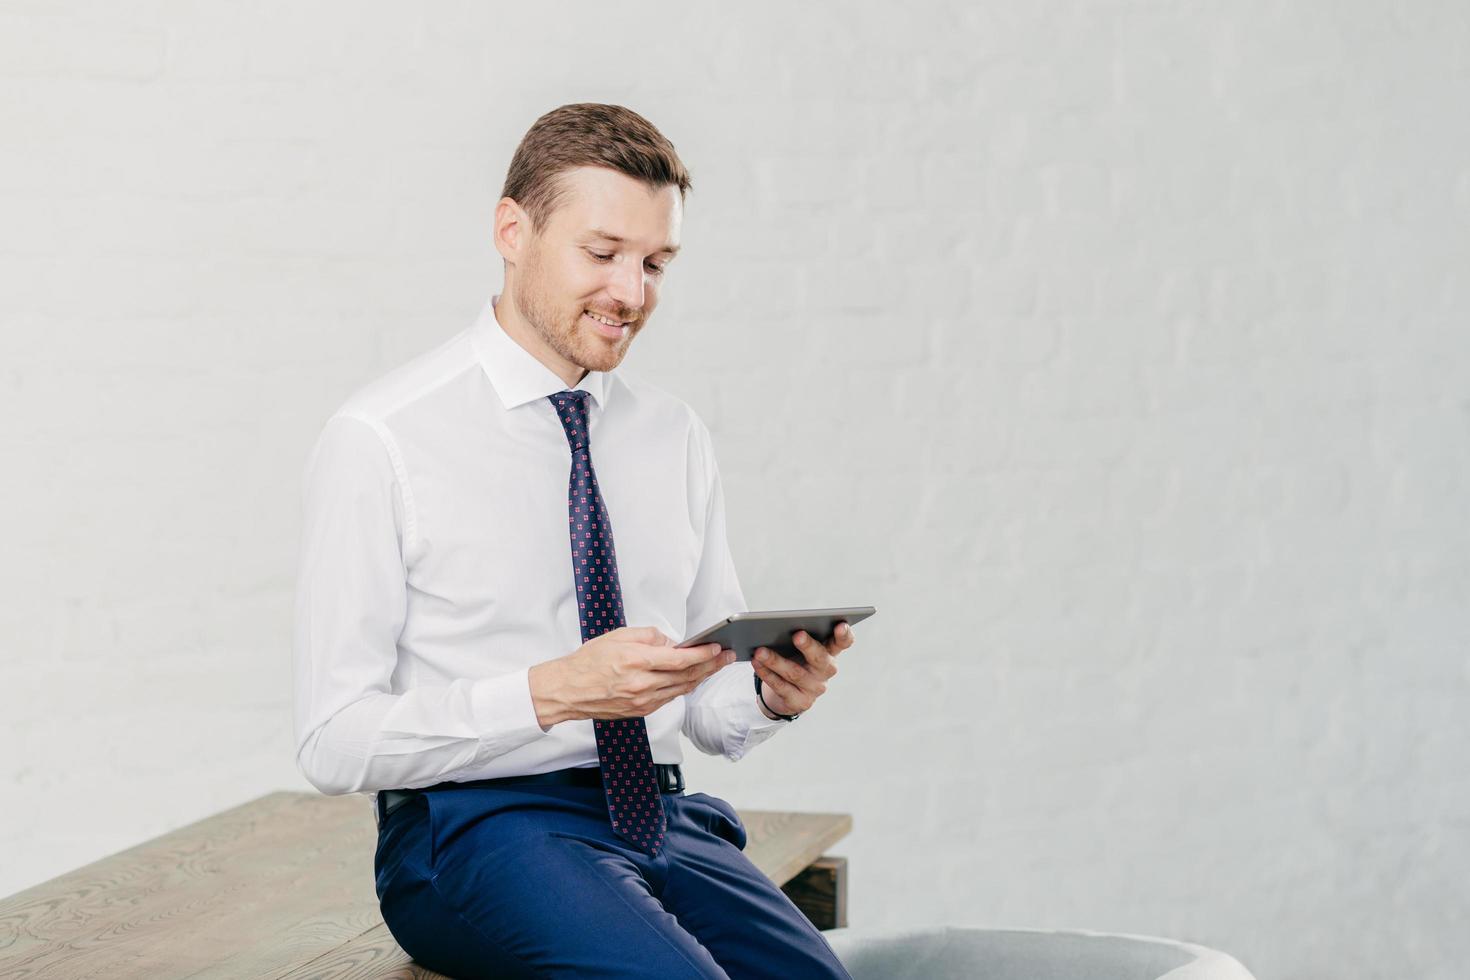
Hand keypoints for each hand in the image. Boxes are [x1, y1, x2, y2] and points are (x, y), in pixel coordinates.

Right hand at [530, 626, 736, 728]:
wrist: (567, 690)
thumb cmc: (588, 662)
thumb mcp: (618, 636)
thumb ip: (649, 637)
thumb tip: (672, 643)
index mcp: (636, 662)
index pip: (680, 659)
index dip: (703, 654)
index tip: (716, 647)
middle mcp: (642, 684)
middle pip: (687, 676)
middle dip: (710, 665)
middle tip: (726, 656)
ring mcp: (642, 701)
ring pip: (681, 689)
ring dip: (701, 677)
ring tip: (715, 666)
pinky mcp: (640, 711)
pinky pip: (669, 698)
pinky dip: (683, 687)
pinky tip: (692, 679)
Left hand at [752, 622, 854, 718]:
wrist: (789, 692)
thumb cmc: (796, 659)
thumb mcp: (801, 648)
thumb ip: (799, 636)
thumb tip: (777, 625)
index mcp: (830, 652)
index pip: (843, 643)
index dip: (844, 635)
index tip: (840, 625)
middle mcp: (826, 671)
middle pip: (820, 658)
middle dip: (808, 646)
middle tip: (797, 635)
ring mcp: (815, 688)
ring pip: (795, 673)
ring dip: (776, 661)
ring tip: (760, 651)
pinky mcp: (800, 702)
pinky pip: (781, 687)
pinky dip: (767, 674)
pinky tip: (756, 664)